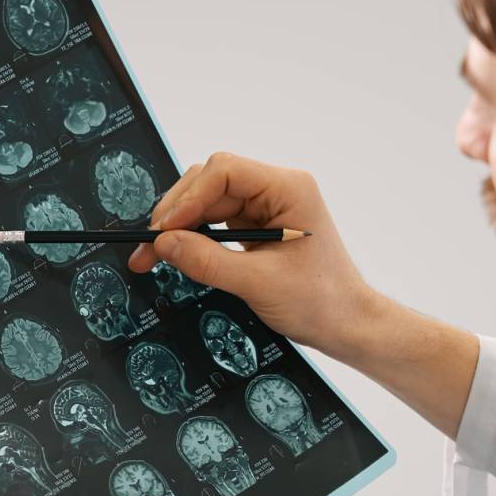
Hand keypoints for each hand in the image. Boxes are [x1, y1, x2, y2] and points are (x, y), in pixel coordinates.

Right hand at [129, 152, 383, 359]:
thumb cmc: (321, 301)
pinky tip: (176, 254)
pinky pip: (214, 221)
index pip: (224, 171)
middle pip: (210, 182)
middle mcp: (276, 190)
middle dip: (177, 212)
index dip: (188, 198)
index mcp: (289, 189)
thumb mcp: (258, 283)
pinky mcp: (255, 226)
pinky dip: (192, 237)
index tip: (164, 230)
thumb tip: (164, 244)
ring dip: (179, 226)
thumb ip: (207, 261)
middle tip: (149, 246)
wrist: (345, 324)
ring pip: (207, 201)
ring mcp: (265, 207)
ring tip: (154, 255)